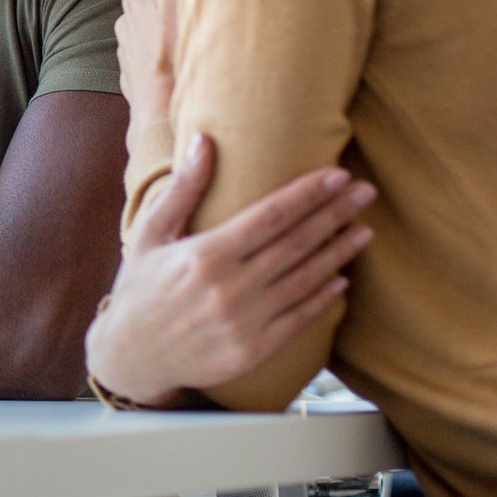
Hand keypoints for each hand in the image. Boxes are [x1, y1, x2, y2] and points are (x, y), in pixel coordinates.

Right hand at [85, 134, 375, 407]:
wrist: (130, 356)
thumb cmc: (139, 288)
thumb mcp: (150, 233)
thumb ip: (182, 189)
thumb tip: (203, 140)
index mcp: (205, 254)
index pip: (271, 215)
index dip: (308, 193)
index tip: (337, 175)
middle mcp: (230, 288)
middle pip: (296, 243)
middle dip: (335, 214)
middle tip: (366, 192)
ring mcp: (244, 322)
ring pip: (305, 280)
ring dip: (339, 253)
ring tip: (364, 230)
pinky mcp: (253, 350)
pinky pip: (299, 319)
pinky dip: (324, 298)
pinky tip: (342, 279)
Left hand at [115, 0, 177, 138]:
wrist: (160, 112)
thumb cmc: (174, 54)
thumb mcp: (177, 2)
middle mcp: (125, 18)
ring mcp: (127, 44)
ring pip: (149, 19)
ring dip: (165, 17)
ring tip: (191, 23)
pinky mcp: (132, 68)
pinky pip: (149, 46)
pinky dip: (161, 43)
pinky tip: (179, 51)